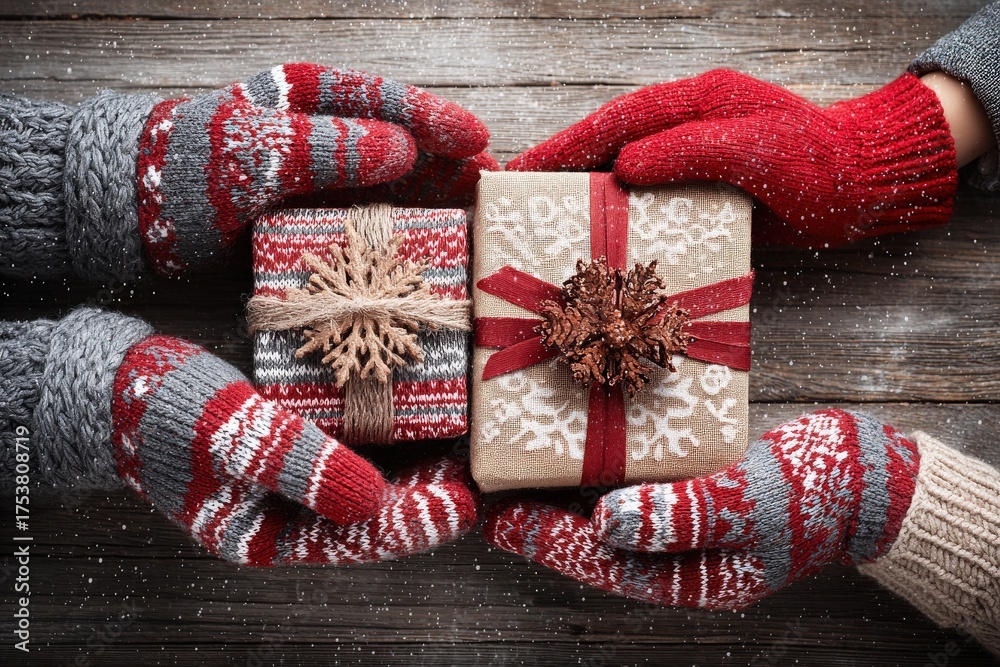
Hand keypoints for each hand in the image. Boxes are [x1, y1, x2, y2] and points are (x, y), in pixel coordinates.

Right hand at [111, 333, 478, 563]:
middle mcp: (285, 515)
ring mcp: (290, 483)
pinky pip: (349, 453)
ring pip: (366, 486)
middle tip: (479, 477)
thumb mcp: (231, 433)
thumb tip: (372, 499)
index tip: (463, 504)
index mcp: (264, 534)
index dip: (413, 522)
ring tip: (463, 451)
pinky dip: (384, 441)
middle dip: (425, 498)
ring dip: (413, 471)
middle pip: (370, 517)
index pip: (354, 539)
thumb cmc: (166, 410)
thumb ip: (299, 464)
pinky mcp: (293, 449)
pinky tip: (417, 421)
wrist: (121, 383)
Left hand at [138, 63, 494, 274]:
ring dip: (436, 202)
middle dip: (450, 166)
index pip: (387, 102)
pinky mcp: (315, 215)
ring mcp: (322, 177)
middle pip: (402, 145)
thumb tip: (403, 149)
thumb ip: (328, 149)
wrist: (140, 216)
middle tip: (495, 191)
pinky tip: (430, 247)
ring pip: (394, 185)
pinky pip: (371, 219)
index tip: (482, 142)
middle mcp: (324, 134)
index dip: (439, 122)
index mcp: (309, 97)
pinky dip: (403, 231)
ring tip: (477, 221)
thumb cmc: (191, 171)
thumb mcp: (256, 153)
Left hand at [483, 409, 919, 608]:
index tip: (501, 521)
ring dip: (565, 492)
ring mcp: (687, 522)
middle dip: (542, 520)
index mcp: (694, 576)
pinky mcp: (693, 488)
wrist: (870, 472)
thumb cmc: (817, 492)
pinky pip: (638, 483)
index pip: (605, 564)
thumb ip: (681, 515)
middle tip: (489, 495)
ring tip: (517, 469)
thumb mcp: (749, 503)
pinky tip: (576, 445)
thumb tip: (608, 524)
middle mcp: (681, 554)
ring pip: (612, 513)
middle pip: (597, 542)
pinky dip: (604, 467)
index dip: (549, 542)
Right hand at [508, 70, 956, 247]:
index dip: (566, 145)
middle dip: (562, 167)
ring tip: (544, 217)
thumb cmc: (821, 167)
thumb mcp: (757, 154)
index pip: (617, 122)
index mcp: (696, 104)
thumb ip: (690, 152)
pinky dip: (621, 214)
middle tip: (515, 193)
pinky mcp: (704, 190)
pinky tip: (601, 235)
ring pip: (625, 170)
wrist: (869, 184)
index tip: (523, 167)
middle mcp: (688, 126)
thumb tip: (624, 167)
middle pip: (610, 143)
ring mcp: (695, 158)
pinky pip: (651, 199)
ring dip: (586, 192)